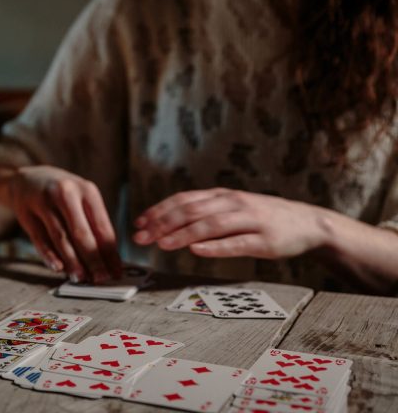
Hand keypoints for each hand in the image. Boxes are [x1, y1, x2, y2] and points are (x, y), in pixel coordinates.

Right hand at [4, 165, 121, 282]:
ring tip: (81, 278)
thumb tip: (106, 260)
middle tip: (100, 279)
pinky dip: (49, 255)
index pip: (102, 227)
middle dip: (94, 260)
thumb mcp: (81, 199)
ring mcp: (44, 202)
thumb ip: (93, 225)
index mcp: (87, 190)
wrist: (26, 179)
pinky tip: (58, 268)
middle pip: (82, 233)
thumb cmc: (62, 195)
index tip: (116, 272)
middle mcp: (66, 193)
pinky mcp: (26, 213)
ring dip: (72, 261)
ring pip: (61, 238)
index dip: (110, 253)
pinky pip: (40, 239)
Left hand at [133, 188, 326, 258]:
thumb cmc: (262, 218)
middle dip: (163, 223)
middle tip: (142, 237)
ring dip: (183, 234)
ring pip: (211, 225)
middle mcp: (233, 203)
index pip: (184, 200)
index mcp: (222, 196)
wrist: (308, 223)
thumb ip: (204, 211)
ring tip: (162, 244)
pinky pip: (236, 243)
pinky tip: (196, 250)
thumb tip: (167, 221)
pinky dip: (215, 246)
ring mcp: (250, 221)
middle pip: (192, 211)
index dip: (159, 210)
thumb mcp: (231, 208)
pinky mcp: (264, 241)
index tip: (138, 223)